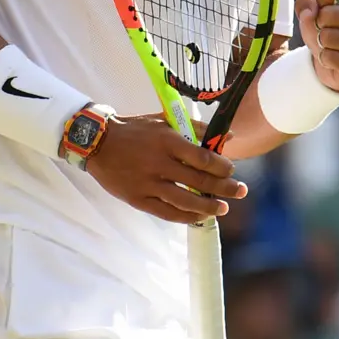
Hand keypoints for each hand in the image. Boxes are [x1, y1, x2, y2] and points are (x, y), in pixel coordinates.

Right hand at [87, 113, 246, 223]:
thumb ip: (195, 128)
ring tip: (223, 208)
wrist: (98, 143)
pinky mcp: (138, 199)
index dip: (222, 167)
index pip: (203, 158)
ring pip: (185, 201)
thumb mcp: (163, 121)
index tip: (231, 170)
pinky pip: (167, 213)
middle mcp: (159, 163)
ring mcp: (148, 184)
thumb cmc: (135, 130)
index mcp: (167, 141)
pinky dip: (186, 217)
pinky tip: (199, 217)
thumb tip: (226, 137)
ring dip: (209, 207)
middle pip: (199, 182)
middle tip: (240, 191)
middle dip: (225, 188)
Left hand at [296, 0, 338, 93]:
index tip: (324, 8)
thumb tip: (311, 11)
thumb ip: (306, 1)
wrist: (331, 61)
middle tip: (324, 29)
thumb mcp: (311, 8)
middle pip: (329, 15)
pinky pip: (329, 57)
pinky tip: (332, 58)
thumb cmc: (325, 27)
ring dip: (320, 42)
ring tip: (328, 44)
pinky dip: (323, 58)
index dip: (320, 1)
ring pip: (327, 37)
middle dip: (317, 23)